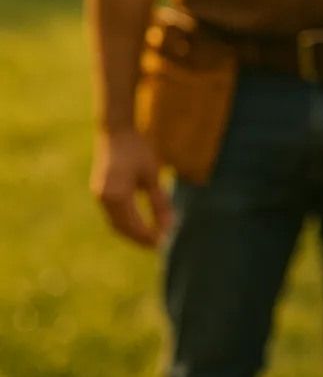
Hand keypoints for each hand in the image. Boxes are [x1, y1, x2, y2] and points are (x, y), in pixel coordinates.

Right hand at [91, 128, 171, 247]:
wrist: (116, 131)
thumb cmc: (138, 149)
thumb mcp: (153, 175)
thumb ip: (159, 202)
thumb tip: (168, 226)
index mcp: (117, 195)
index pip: (133, 225)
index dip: (148, 236)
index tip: (164, 242)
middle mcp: (104, 199)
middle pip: (121, 228)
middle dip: (139, 239)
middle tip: (158, 245)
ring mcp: (99, 196)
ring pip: (115, 223)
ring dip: (132, 233)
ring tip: (151, 238)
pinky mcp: (100, 192)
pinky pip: (112, 215)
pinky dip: (125, 223)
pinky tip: (139, 225)